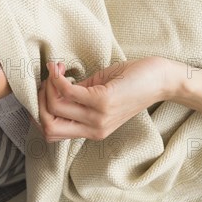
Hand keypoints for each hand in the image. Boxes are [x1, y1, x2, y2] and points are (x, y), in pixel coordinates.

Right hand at [34, 57, 170, 141]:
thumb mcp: (100, 93)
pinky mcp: (103, 101)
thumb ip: (79, 96)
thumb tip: (55, 87)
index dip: (42, 111)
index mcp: (93, 131)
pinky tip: (60, 68)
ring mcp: (98, 117)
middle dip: (40, 102)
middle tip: (47, 82)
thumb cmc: (134, 82)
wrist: (161, 80)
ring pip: (54, 107)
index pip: (52, 134)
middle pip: (48, 126)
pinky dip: (57, 78)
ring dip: (48, 85)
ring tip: (56, 70)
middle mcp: (95, 129)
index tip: (47, 89)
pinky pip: (67, 92)